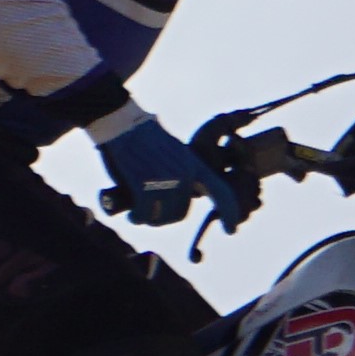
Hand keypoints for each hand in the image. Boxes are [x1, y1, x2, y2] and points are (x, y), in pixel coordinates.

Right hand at [87, 101, 251, 238]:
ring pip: (162, 218)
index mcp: (194, 165)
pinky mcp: (144, 186)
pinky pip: (144, 215)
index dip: (229, 213)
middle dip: (164, 218)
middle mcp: (184, 174)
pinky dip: (137, 217)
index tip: (231, 230)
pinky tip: (132, 215)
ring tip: (137, 214)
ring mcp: (165, 181)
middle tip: (150, 214)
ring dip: (149, 219)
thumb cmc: (145, 140)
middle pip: (181, 213)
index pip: (221, 192)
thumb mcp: (175, 153)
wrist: (124, 125)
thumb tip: (179, 201)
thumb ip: (182, 174)